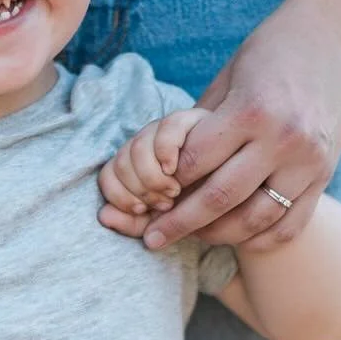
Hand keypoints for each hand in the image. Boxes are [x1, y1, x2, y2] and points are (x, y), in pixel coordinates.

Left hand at [98, 109, 210, 235]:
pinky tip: (174, 169)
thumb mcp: (164, 220)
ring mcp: (168, 128)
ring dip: (152, 177)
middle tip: (163, 204)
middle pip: (121, 161)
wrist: (236, 202)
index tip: (140, 210)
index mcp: (135, 164)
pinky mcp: (192, 117)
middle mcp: (148, 142)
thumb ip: (136, 222)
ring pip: (138, 146)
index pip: (109, 174)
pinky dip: (163, 151)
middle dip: (138, 189)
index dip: (118, 196)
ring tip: (174, 192)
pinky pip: (165, 126)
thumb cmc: (199, 211)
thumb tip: (103, 216)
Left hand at [131, 0, 340, 253]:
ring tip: (193, 238)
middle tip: (153, 240)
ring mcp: (308, 161)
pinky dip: (259, 239)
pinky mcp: (325, 175)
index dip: (165, 186)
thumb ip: (199, 125)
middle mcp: (282, 139)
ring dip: (218, 236)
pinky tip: (235, 238)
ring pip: (254, 221)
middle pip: (220, 199)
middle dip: (180, 224)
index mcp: (251, 110)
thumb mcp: (227, 78)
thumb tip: (162, 172)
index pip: (195, 163)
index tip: (146, 201)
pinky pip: (289, 226)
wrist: (334, 37)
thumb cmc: (269, 53)